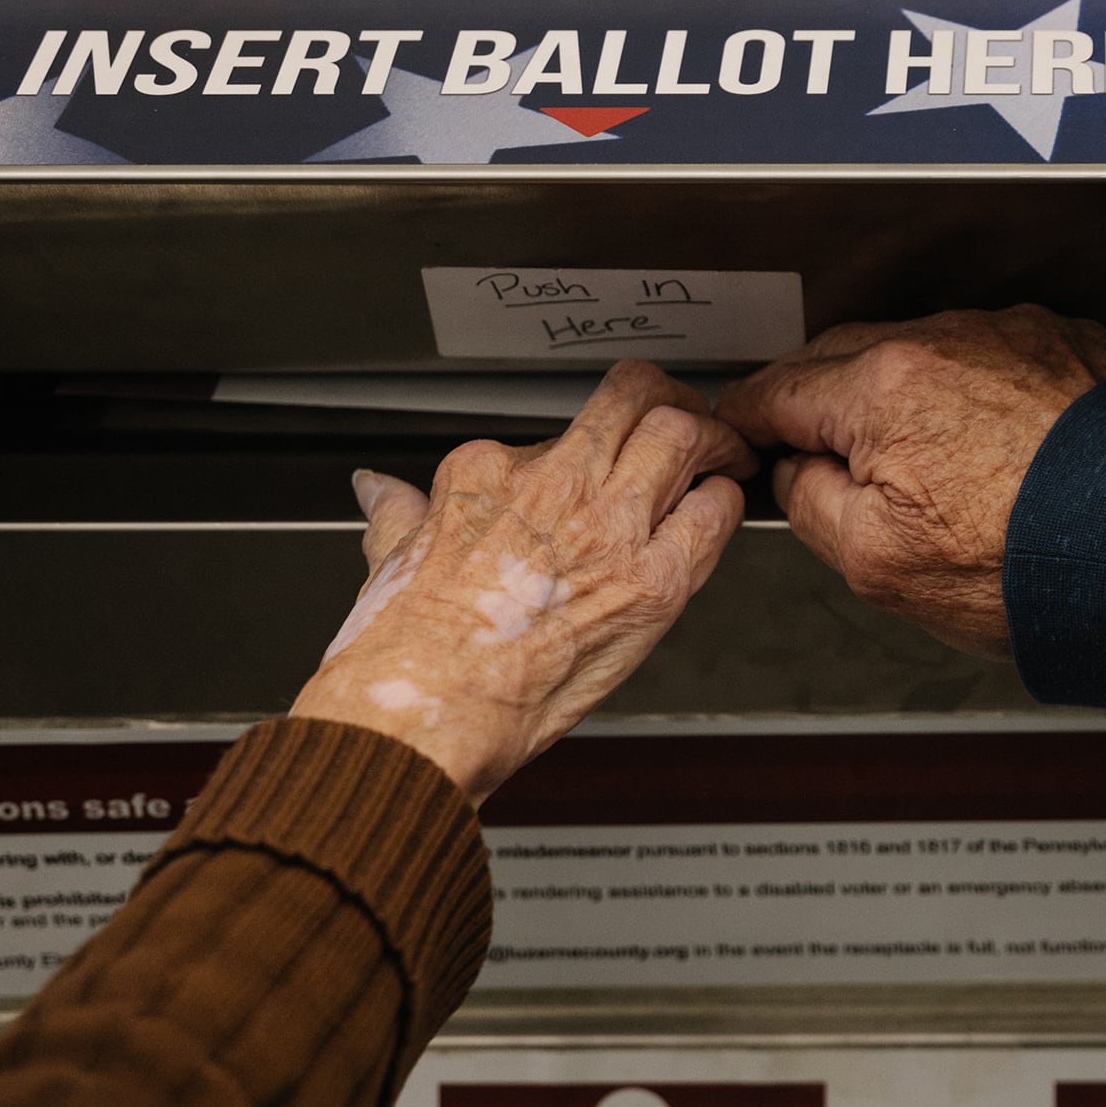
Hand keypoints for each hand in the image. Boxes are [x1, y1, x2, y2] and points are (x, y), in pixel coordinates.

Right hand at [290, 360, 755, 803]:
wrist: (423, 707)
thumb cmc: (404, 651)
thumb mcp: (388, 557)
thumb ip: (396, 514)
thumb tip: (380, 493)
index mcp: (486, 471)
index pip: (557, 429)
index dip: (588, 444)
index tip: (596, 461)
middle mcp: (552, 485)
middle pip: (634, 398)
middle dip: (669, 402)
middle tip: (682, 423)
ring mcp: (606, 528)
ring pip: (681, 435)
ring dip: (710, 442)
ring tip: (718, 458)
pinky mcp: (650, 581)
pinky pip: (711, 515)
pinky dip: (725, 504)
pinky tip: (719, 513)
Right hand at [715, 306, 1105, 660]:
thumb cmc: (1019, 566)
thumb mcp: (873, 563)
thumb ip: (807, 501)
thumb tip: (796, 470)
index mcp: (880, 390)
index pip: (778, 390)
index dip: (749, 420)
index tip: (743, 435)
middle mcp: (942, 341)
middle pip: (844, 358)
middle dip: (818, 400)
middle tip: (816, 452)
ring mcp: (1007, 336)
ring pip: (920, 353)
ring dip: (902, 394)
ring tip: (921, 462)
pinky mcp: (1063, 346)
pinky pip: (991, 357)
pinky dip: (975, 390)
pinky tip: (989, 444)